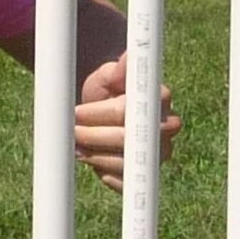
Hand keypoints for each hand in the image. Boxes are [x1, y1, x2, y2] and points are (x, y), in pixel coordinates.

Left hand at [70, 53, 177, 190]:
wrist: (107, 112)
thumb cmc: (109, 91)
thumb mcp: (109, 75)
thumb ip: (118, 68)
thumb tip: (128, 56)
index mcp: (161, 98)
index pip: (127, 110)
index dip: (99, 114)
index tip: (77, 112)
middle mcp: (167, 127)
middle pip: (128, 139)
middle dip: (94, 137)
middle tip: (72, 131)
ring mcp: (160, 153)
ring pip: (126, 163)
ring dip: (96, 157)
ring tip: (76, 149)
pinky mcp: (148, 173)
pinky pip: (129, 182)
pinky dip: (108, 176)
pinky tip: (95, 165)